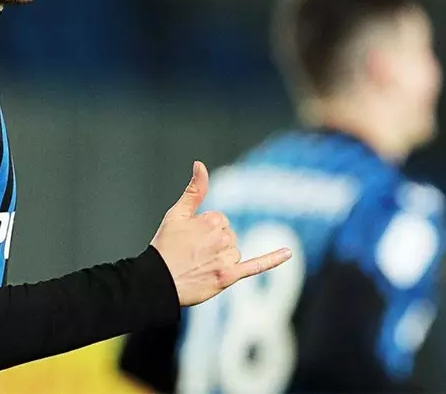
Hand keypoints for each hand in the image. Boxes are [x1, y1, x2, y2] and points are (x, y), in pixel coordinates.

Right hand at [150, 161, 291, 306]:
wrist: (157, 281)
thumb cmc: (164, 246)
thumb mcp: (176, 214)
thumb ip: (194, 190)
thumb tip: (200, 164)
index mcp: (212, 220)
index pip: (220, 221)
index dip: (203, 230)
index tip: (189, 240)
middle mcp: (222, 238)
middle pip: (229, 236)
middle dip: (214, 243)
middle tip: (191, 254)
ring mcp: (226, 258)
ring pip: (235, 252)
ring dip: (222, 258)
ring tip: (199, 266)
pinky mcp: (228, 277)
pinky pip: (255, 266)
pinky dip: (272, 259)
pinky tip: (288, 252)